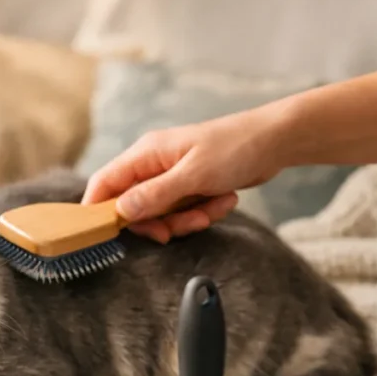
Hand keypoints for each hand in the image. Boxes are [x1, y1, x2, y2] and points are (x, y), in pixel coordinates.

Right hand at [81, 109, 286, 242]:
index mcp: (145, 154)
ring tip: (212, 209)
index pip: (104, 183)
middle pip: (132, 206)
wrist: (277, 140)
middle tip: (177, 229)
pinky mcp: (188, 186)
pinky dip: (201, 212)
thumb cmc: (236, 147)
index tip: (107, 235)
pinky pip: (182, 211)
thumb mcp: (194, 175)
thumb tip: (120, 211)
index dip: (99, 210)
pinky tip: (223, 201)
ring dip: (185, 219)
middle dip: (157, 221)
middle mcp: (152, 165)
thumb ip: (155, 195)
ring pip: (159, 213)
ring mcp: (170, 176)